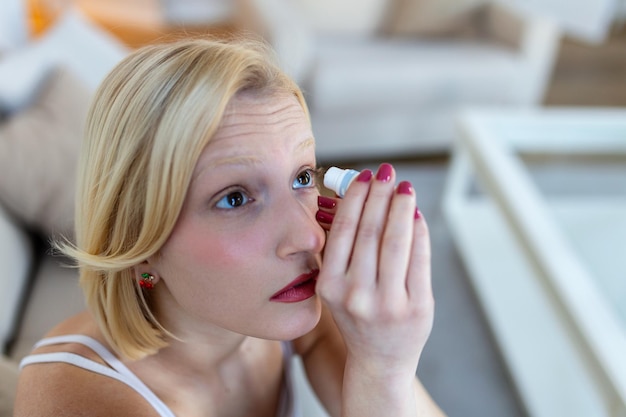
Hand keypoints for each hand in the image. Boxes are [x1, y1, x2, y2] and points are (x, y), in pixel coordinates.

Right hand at [316, 163, 432, 376]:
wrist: (379, 361)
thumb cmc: (356, 318)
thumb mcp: (336, 288)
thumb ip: (343, 250)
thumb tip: (361, 199)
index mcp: (330, 286)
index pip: (344, 230)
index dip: (355, 198)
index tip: (363, 177)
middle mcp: (356, 295)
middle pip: (370, 231)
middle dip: (379, 194)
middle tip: (385, 173)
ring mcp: (389, 303)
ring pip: (396, 241)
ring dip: (401, 207)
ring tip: (403, 188)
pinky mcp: (417, 307)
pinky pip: (419, 258)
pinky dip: (419, 231)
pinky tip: (416, 215)